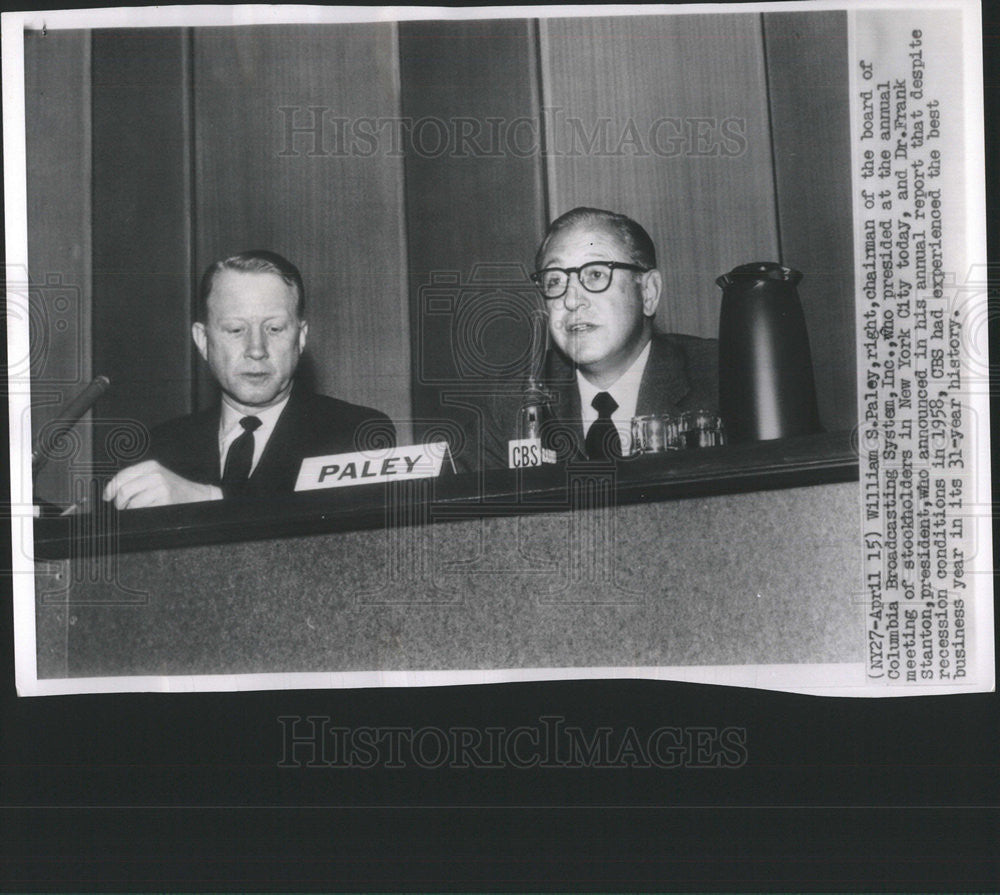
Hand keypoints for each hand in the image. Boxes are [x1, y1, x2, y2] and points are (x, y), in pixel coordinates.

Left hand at [102, 460, 221, 508]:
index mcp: (151, 466)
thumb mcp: (156, 476)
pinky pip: (142, 509)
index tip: (107, 496)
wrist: (196, 495)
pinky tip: (144, 511)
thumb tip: (112, 489)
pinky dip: (139, 513)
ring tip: (133, 509)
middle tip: (120, 506)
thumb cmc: (172, 488)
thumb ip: (137, 478)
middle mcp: (155, 474)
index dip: (111, 488)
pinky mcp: (165, 499)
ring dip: (128, 509)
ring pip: (132, 502)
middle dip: (119, 502)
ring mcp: (161, 487)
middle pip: (124, 490)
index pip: (122, 476)